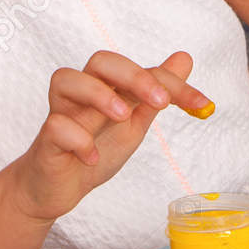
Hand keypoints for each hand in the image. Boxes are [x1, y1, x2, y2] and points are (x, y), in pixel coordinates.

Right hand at [9, 50, 210, 223]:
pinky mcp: (46, 140)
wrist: (58, 189)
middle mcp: (82, 93)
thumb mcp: (134, 123)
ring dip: (99, 94)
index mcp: (107, 86)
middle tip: (160, 102)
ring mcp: (62, 113)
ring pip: (66, 78)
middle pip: (100, 60)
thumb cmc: (95, 150)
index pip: (140, 69)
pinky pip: (54, 126)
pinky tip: (93, 158)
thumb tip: (185, 58)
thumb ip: (156, 93)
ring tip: (123, 118)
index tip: (202, 104)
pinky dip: (77, 139)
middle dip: (134, 76)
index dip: (173, 82)